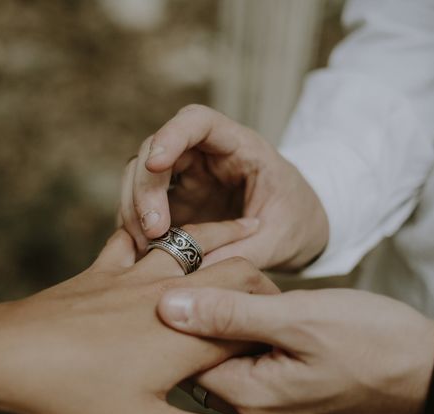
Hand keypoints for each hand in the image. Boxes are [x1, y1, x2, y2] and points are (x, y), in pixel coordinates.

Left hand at [0, 223, 277, 413]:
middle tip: (272, 289)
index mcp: (188, 338)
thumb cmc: (76, 395)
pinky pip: (134, 239)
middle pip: (234, 271)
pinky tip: (153, 233)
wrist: (9, 354)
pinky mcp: (104, 268)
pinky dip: (151, 234)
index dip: (275, 329)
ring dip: (223, 237)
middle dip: (261, 278)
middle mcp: (170, 296)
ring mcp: (135, 275)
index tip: (287, 337)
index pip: (252, 324)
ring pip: (193, 241)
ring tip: (248, 231)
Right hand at [120, 104, 328, 269]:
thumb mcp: (280, 239)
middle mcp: (205, 156)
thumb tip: (194, 270)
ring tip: (144, 249)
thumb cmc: (297, 222)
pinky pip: (143, 206)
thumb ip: (240, 251)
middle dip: (145, 189)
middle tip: (153, 232)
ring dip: (133, 209)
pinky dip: (135, 227)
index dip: (170, 135)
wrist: (300, 231)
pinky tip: (141, 253)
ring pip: (140, 176)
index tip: (156, 164)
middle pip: (155, 150)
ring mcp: (186, 178)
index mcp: (239, 147)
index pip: (197, 122)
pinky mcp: (175, 203)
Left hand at [157, 288, 433, 413]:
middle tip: (214, 282)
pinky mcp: (288, 396)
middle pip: (203, 362)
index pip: (184, 359)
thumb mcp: (296, 318)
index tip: (186, 285)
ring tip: (239, 292)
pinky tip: (260, 312)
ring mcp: (273, 407)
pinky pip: (252, 367)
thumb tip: (167, 307)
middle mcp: (254, 411)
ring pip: (228, 362)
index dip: (181, 319)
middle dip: (204, 321)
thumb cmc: (371, 342)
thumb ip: (228, 314)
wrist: (431, 370)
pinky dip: (249, 338)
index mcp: (249, 396)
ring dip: (229, 328)